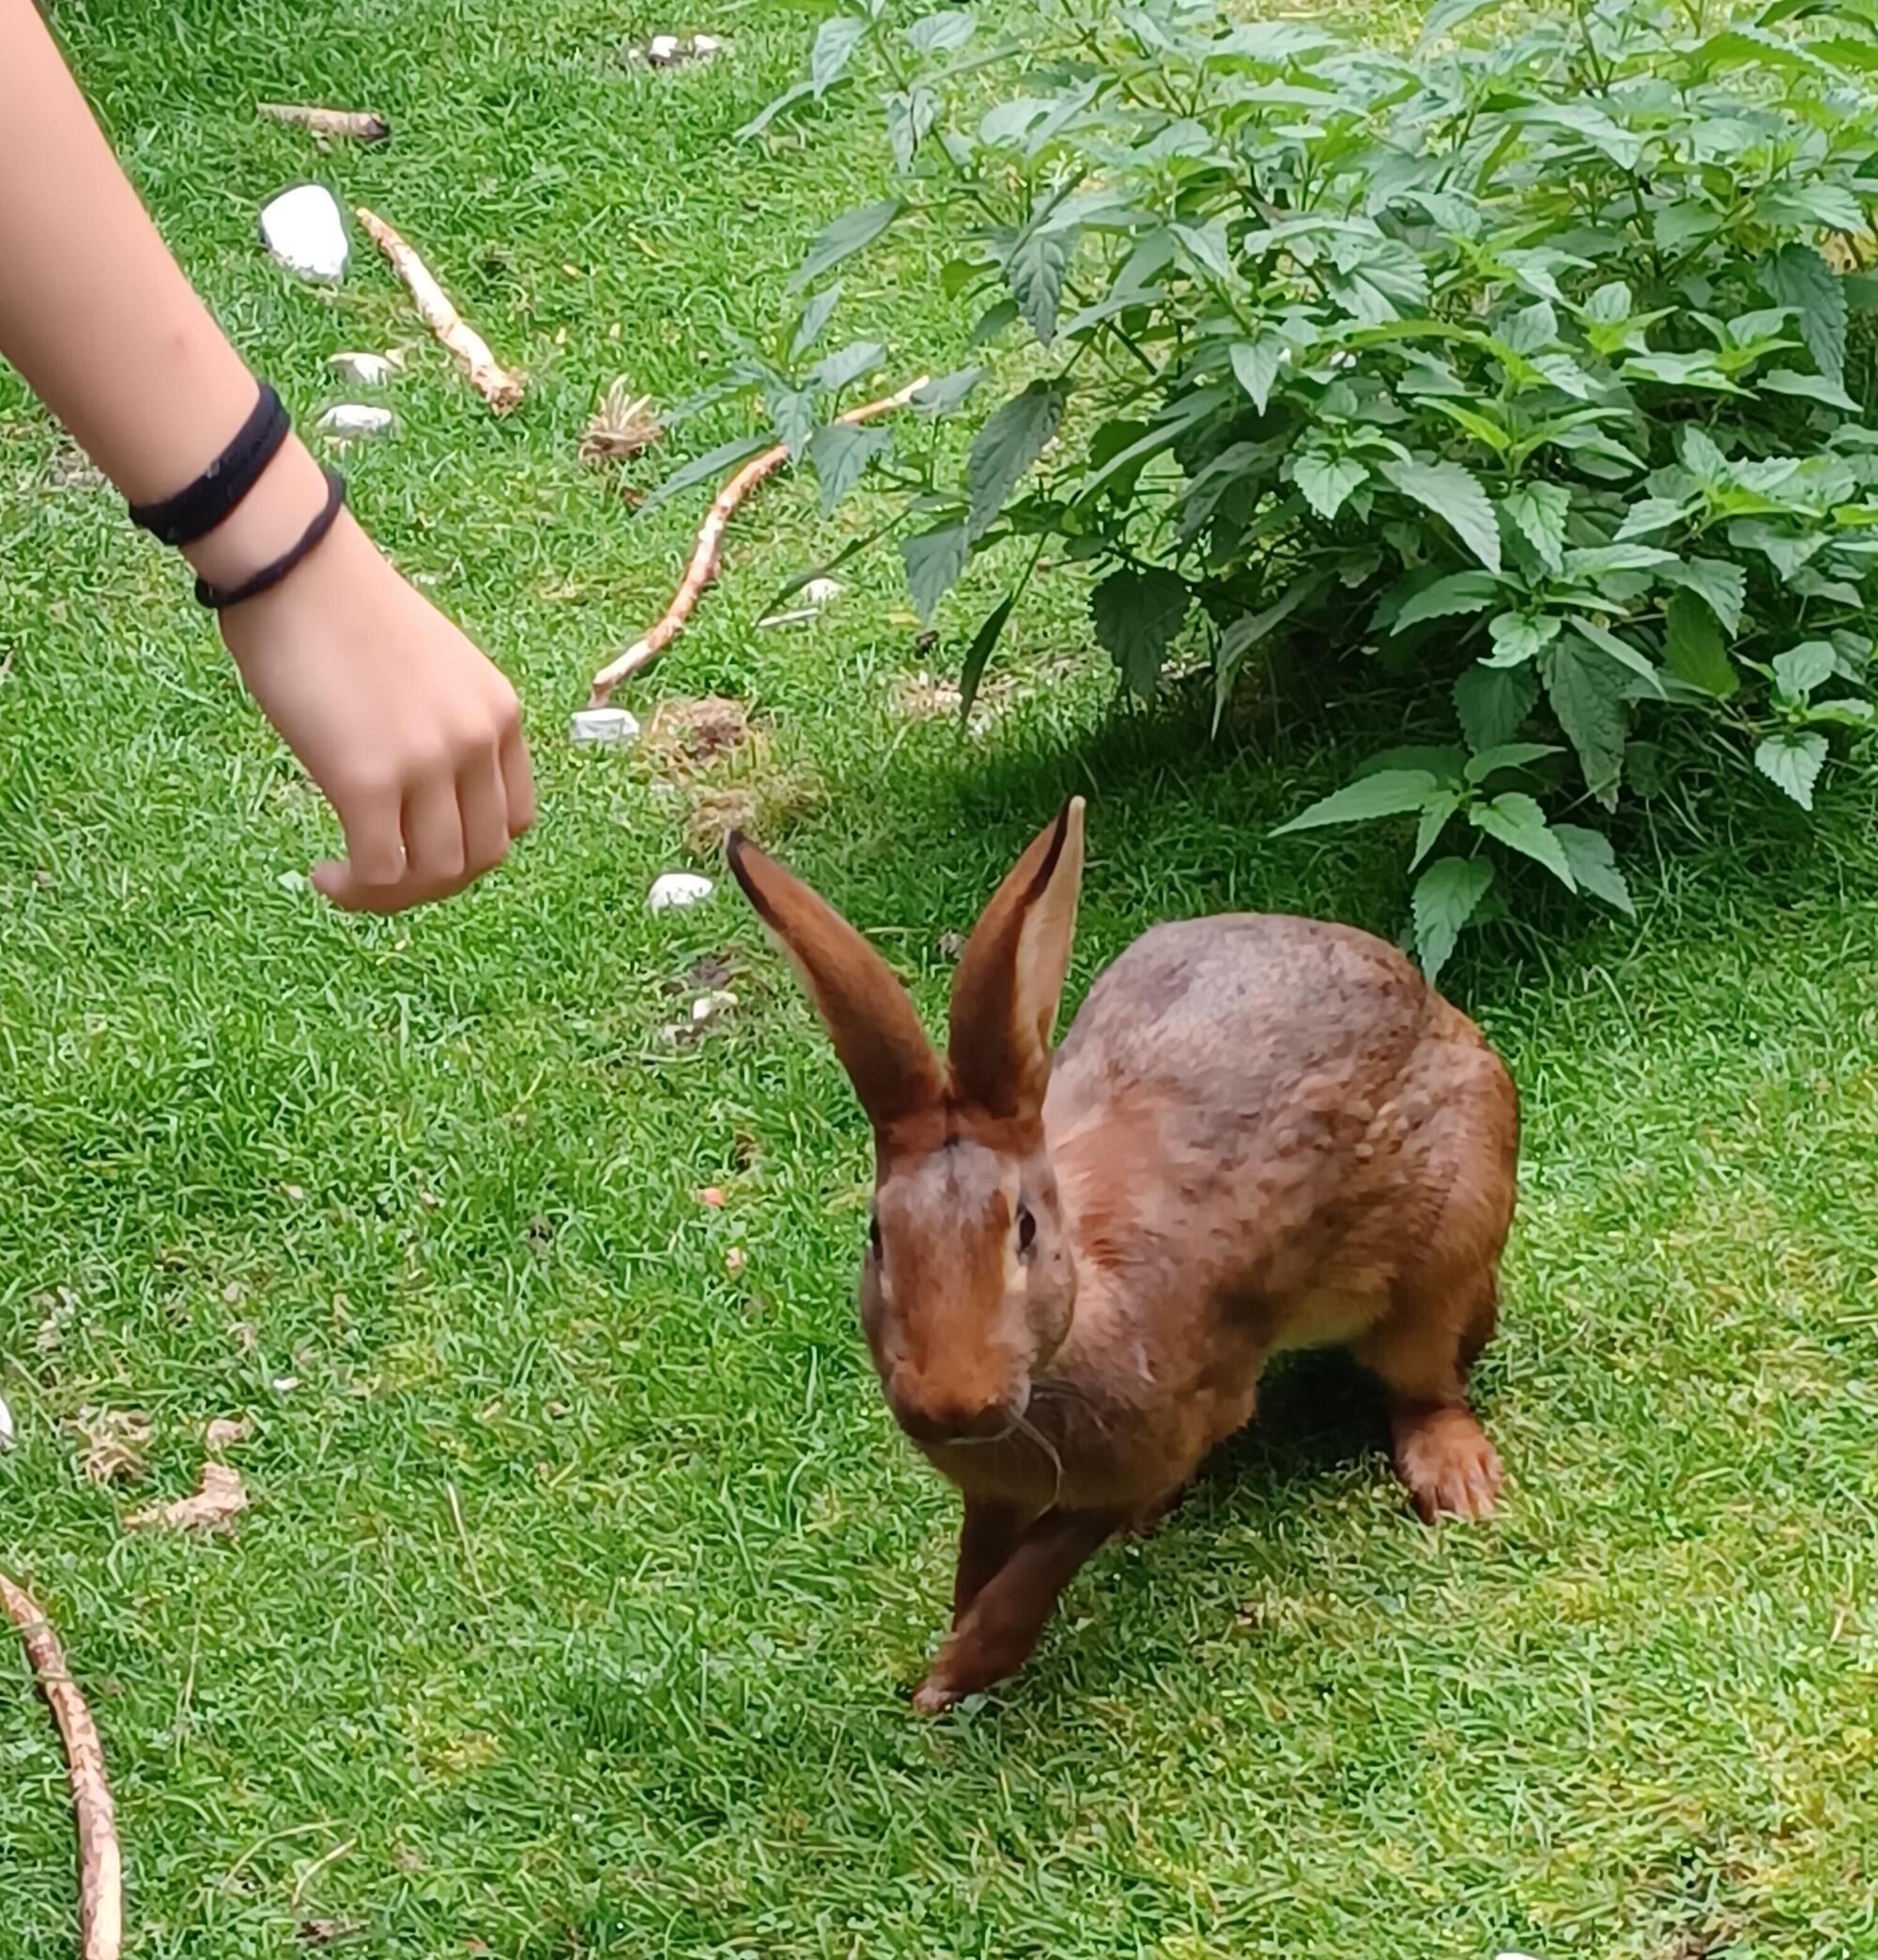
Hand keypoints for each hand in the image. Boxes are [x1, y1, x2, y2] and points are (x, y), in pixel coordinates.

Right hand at [218, 511, 534, 911]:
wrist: (292, 565)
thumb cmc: (342, 611)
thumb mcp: (430, 672)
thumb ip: (442, 728)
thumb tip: (420, 798)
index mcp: (500, 713)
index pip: (515, 820)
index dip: (470, 852)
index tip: (419, 849)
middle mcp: (477, 739)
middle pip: (482, 857)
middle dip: (432, 884)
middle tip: (379, 875)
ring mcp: (428, 760)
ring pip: (436, 874)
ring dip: (392, 895)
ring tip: (346, 878)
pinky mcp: (367, 777)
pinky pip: (380, 871)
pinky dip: (356, 890)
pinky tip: (324, 874)